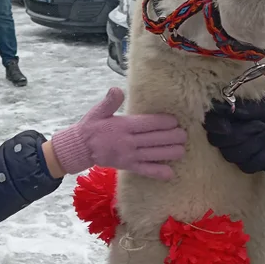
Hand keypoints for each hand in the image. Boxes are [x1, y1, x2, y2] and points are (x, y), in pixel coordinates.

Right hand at [49, 87, 186, 179]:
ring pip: (154, 154)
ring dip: (170, 153)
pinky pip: (145, 171)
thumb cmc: (91, 127)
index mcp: (123, 126)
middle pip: (156, 139)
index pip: (148, 123)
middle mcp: (128, 141)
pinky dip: (158, 173)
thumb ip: (109, 102)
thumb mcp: (97, 111)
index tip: (175, 121)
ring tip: (182, 150)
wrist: (80, 148)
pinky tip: (170, 174)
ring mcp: (129, 155)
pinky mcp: (128, 166)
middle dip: (173, 137)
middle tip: (185, 134)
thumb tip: (117, 89)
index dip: (164, 122)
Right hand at [203, 97, 264, 173]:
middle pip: (220, 142)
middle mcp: (227, 135)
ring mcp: (236, 151)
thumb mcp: (264, 105)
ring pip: (234, 155)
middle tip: (263, 124)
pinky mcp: (248, 165)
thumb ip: (244, 108)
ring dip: (258, 143)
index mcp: (228, 116)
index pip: (210, 123)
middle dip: (243, 134)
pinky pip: (248, 166)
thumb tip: (228, 110)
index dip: (216, 126)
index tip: (227, 127)